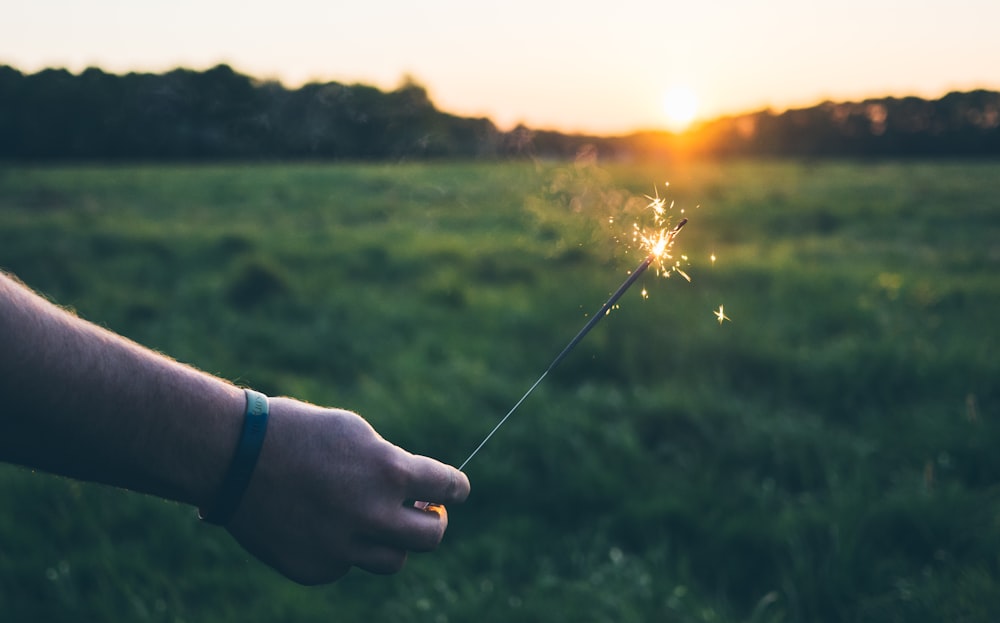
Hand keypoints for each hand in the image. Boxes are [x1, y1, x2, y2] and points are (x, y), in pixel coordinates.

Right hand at [223, 397, 469, 584]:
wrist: (234, 458)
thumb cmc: (298, 433)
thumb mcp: (355, 433)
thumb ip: (391, 465)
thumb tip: (418, 493)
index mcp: (389, 472)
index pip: (447, 489)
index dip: (455, 490)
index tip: (455, 492)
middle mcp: (372, 515)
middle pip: (430, 539)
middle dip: (432, 524)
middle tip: (423, 515)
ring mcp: (342, 548)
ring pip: (391, 561)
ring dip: (388, 542)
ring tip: (367, 520)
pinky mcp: (315, 569)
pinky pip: (344, 566)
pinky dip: (340, 549)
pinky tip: (314, 524)